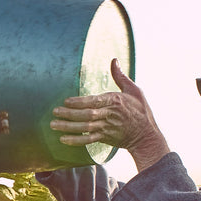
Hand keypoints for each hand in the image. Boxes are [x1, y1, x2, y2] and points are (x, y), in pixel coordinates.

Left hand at [50, 59, 170, 170]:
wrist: (146, 135)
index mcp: (115, 101)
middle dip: (69, 114)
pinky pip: (88, 140)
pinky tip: (64, 139)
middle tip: (55, 112)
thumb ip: (120, 76)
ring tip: (54, 124)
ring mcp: (107, 128)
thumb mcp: (134, 90)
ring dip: (68, 127)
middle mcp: (110, 115)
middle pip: (87, 115)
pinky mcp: (105, 138)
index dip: (79, 102)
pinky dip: (75, 140)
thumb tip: (114, 60)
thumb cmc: (140, 110)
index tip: (66, 101)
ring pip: (85, 128)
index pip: (94, 101)